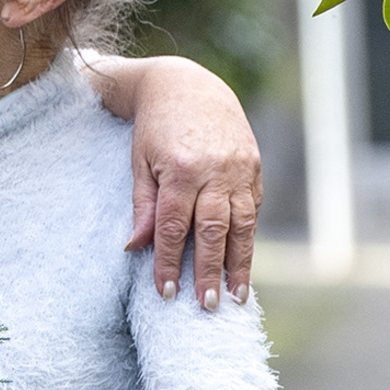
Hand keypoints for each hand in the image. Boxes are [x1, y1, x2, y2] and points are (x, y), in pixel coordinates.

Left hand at [94, 55, 260, 305]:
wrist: (187, 84)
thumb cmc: (155, 127)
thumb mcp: (140, 162)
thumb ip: (143, 206)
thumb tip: (135, 248)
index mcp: (180, 169)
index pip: (173, 227)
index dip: (169, 262)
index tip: (166, 293)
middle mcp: (214, 171)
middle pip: (212, 231)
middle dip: (210, 272)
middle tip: (207, 305)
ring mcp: (239, 169)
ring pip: (242, 225)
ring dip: (240, 264)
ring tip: (237, 296)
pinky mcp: (254, 167)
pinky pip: (253, 209)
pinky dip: (248, 238)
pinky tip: (243, 263)